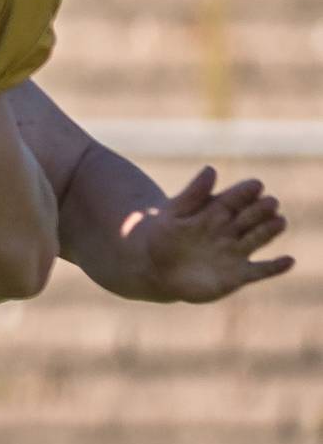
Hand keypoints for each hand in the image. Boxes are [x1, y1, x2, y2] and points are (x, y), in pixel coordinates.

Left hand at [116, 167, 293, 301]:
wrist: (154, 268)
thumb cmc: (163, 237)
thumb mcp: (174, 214)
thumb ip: (192, 194)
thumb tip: (211, 169)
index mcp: (218, 210)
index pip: (238, 197)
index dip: (246, 191)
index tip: (255, 185)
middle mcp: (233, 228)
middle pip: (253, 215)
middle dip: (261, 209)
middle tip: (269, 203)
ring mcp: (237, 250)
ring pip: (260, 237)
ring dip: (271, 230)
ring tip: (279, 222)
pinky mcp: (239, 274)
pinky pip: (261, 270)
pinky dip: (276, 267)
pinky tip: (288, 261)